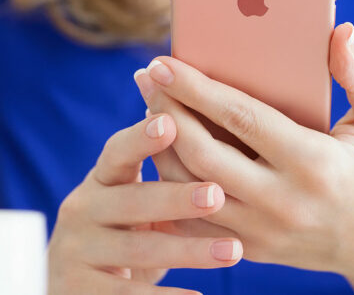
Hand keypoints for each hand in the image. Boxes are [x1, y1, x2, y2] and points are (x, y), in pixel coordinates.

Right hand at [48, 114, 242, 294]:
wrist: (80, 277)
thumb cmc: (124, 223)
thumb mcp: (133, 193)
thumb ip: (160, 166)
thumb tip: (203, 118)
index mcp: (102, 178)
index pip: (118, 151)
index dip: (141, 138)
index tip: (172, 124)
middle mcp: (83, 208)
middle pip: (133, 200)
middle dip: (177, 198)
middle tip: (217, 195)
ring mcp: (76, 250)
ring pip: (138, 249)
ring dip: (188, 250)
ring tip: (233, 250)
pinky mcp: (78, 289)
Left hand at [133, 22, 353, 277]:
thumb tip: (341, 32)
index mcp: (314, 163)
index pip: (242, 118)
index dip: (197, 88)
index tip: (163, 62)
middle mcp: (283, 202)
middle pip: (203, 153)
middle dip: (166, 112)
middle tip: (146, 79)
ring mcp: (262, 231)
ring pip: (189, 188)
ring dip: (161, 146)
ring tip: (149, 109)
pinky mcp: (250, 248)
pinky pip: (194, 220)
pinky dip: (170, 187)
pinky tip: (160, 156)